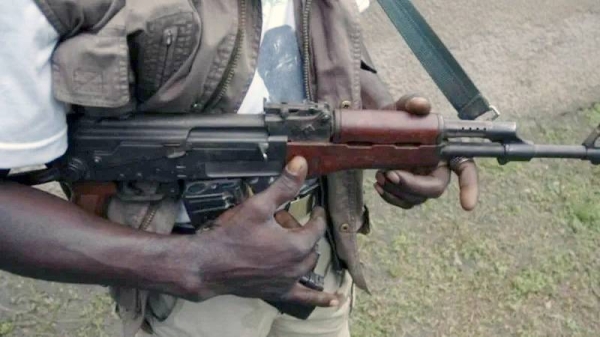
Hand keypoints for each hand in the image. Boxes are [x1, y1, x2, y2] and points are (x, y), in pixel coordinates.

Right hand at [185, 157, 339, 307]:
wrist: (208, 264)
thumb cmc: (232, 235)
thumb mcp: (259, 205)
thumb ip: (283, 186)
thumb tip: (301, 163)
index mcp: (297, 244)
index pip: (316, 227)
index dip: (316, 215)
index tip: (316, 209)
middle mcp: (296, 266)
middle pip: (310, 245)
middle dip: (300, 231)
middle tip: (281, 221)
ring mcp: (287, 281)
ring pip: (307, 265)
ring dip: (303, 252)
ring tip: (285, 241)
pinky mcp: (277, 292)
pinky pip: (304, 298)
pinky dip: (319, 300)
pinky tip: (334, 302)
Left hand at [374, 95, 478, 210]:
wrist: (379, 128)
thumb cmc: (399, 117)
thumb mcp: (402, 106)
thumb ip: (412, 102)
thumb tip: (421, 104)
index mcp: (446, 151)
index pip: (466, 169)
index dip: (470, 186)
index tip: (467, 205)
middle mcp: (438, 169)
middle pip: (435, 189)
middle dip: (413, 185)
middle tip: (390, 173)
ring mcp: (423, 182)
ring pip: (417, 198)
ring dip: (396, 190)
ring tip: (380, 174)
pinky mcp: (408, 191)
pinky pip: (403, 202)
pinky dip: (390, 196)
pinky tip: (378, 185)